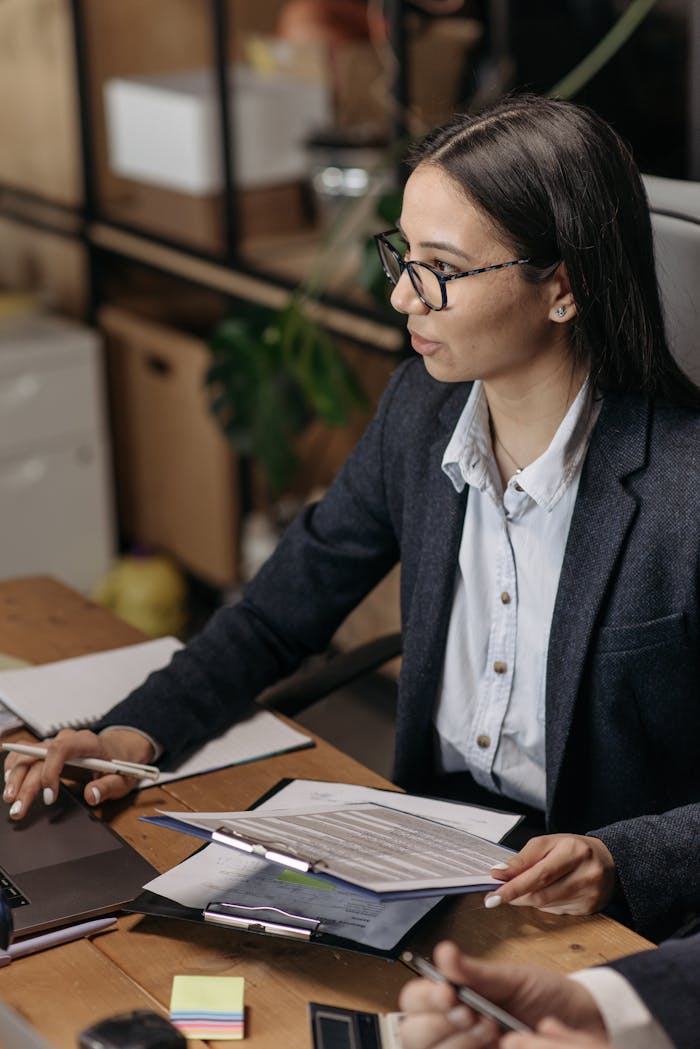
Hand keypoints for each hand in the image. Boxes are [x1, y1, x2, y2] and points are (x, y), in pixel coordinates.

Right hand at [3, 727, 154, 818]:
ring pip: (28, 756)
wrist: (119, 749)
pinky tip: (9, 783)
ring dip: (15, 777)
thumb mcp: (123, 779)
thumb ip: (108, 786)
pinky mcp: (49, 752)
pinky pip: (26, 755)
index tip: (50, 797)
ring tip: (10, 800)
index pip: (60, 750)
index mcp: (87, 742)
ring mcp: (56, 744)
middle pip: (39, 757)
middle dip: (26, 784)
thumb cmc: (120, 763)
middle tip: (18, 809)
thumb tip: (91, 795)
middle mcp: (67, 739)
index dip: (50, 773)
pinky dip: (15, 768)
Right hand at [399, 941, 605, 1048]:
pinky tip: (501, 1044)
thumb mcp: (513, 980)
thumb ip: (476, 973)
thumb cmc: (546, 998)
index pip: (413, 1000)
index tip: (449, 993)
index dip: (424, 998)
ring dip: (459, 1043)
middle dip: (442, 1025)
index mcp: (451, 1000)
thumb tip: (443, 952)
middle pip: (414, 1034)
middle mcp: (451, 1030)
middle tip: (475, 1015)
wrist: (585, 1025)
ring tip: (491, 1028)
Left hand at [484, 834, 615, 914]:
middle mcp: (586, 875)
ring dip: (529, 899)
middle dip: (516, 895)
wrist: (610, 861)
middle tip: (498, 895)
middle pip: (542, 894)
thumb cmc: (574, 849)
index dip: (514, 887)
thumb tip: (500, 873)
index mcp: (574, 852)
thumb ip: (524, 858)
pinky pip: (556, 911)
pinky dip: (545, 904)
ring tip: (526, 888)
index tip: (494, 895)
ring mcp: (590, 895)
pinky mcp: (590, 909)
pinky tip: (549, 892)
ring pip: (546, 906)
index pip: (539, 874)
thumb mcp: (548, 843)